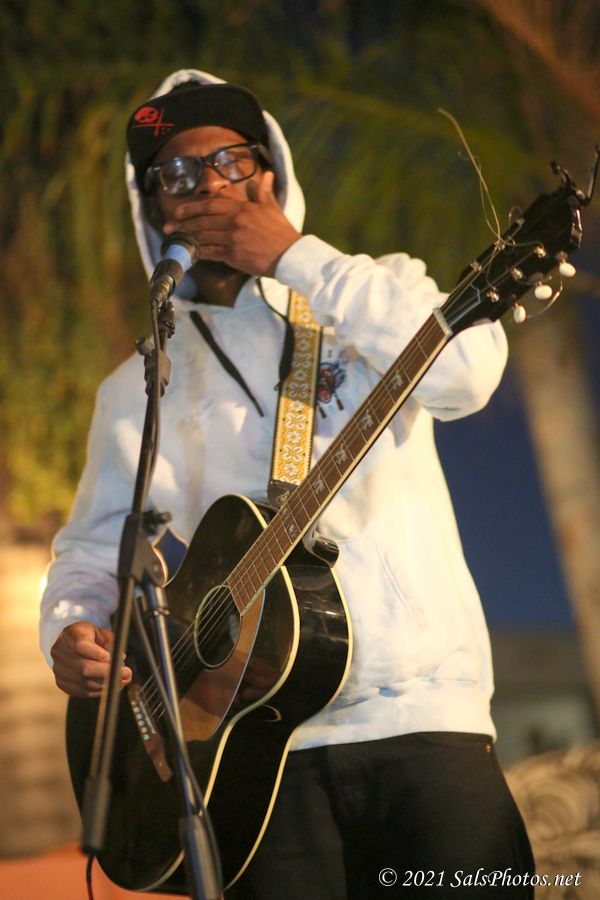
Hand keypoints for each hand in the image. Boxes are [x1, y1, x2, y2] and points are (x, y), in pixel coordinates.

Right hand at [50, 621, 131, 697]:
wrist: (65, 641)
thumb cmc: (85, 635)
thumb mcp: (100, 631)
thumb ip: (111, 642)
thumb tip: (120, 658)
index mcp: (71, 636)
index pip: (82, 647)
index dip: (100, 655)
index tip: (117, 659)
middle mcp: (62, 654)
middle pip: (85, 668)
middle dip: (109, 673)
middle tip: (126, 674)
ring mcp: (60, 670)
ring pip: (85, 683)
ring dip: (107, 684)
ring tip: (121, 681)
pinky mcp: (62, 683)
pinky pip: (83, 692)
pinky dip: (99, 691)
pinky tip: (109, 686)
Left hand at [163, 171, 300, 275]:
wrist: (291, 254)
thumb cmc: (282, 232)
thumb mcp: (272, 208)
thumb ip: (264, 191)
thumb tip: (268, 174)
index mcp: (243, 208)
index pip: (212, 204)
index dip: (192, 207)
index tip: (178, 210)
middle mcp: (235, 220)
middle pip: (203, 219)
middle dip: (182, 222)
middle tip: (168, 226)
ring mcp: (233, 238)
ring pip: (204, 236)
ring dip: (186, 238)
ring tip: (173, 240)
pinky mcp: (234, 254)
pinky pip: (211, 252)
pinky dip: (198, 253)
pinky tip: (189, 254)